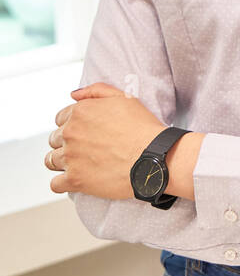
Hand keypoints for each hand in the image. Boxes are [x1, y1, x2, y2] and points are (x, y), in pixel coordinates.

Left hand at [44, 81, 165, 199]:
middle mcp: (71, 133)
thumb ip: (96, 90)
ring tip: (79, 164)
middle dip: (66, 143)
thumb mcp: (124, 98)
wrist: (153, 157)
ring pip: (50, 161)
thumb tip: (73, 94)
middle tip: (84, 149)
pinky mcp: (75, 180)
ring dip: (61, 162)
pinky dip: (62, 183)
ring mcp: (71, 157)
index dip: (72, 125)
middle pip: (54, 139)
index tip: (84, 133)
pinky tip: (75, 180)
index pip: (60, 118)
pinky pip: (55, 184)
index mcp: (80, 112)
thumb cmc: (143, 127)